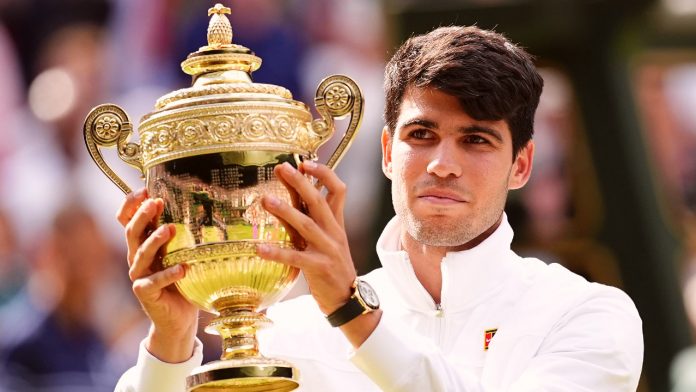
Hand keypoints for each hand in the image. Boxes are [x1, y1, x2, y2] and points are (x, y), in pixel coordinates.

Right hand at [116, 188, 198, 362]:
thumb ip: (180, 235)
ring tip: (170, 229)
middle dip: (142, 216)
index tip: (145, 190)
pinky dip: (169, 274)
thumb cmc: (183, 281)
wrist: (180, 318)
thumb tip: (196, 205)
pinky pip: (154, 281)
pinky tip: (184, 268)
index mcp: (143, 244)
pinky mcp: (145, 293)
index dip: (131, 204)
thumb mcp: (181, 253)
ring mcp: (139, 275)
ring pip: (140, 254)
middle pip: (131, 232)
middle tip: (156, 203)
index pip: (127, 219)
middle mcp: (137, 257)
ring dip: (155, 240)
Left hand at [257, 161, 356, 314]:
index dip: (324, 174)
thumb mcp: (324, 238)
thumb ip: (309, 217)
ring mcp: (327, 249)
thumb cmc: (331, 265)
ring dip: (286, 211)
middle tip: (282, 168)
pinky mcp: (318, 268)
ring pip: (306, 225)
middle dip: (301, 183)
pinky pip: (295, 257)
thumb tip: (292, 193)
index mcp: (336, 222)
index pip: (338, 190)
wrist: (347, 297)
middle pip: (319, 201)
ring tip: (266, 200)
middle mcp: (334, 232)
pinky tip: (259, 248)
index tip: (305, 163)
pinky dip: (277, 252)